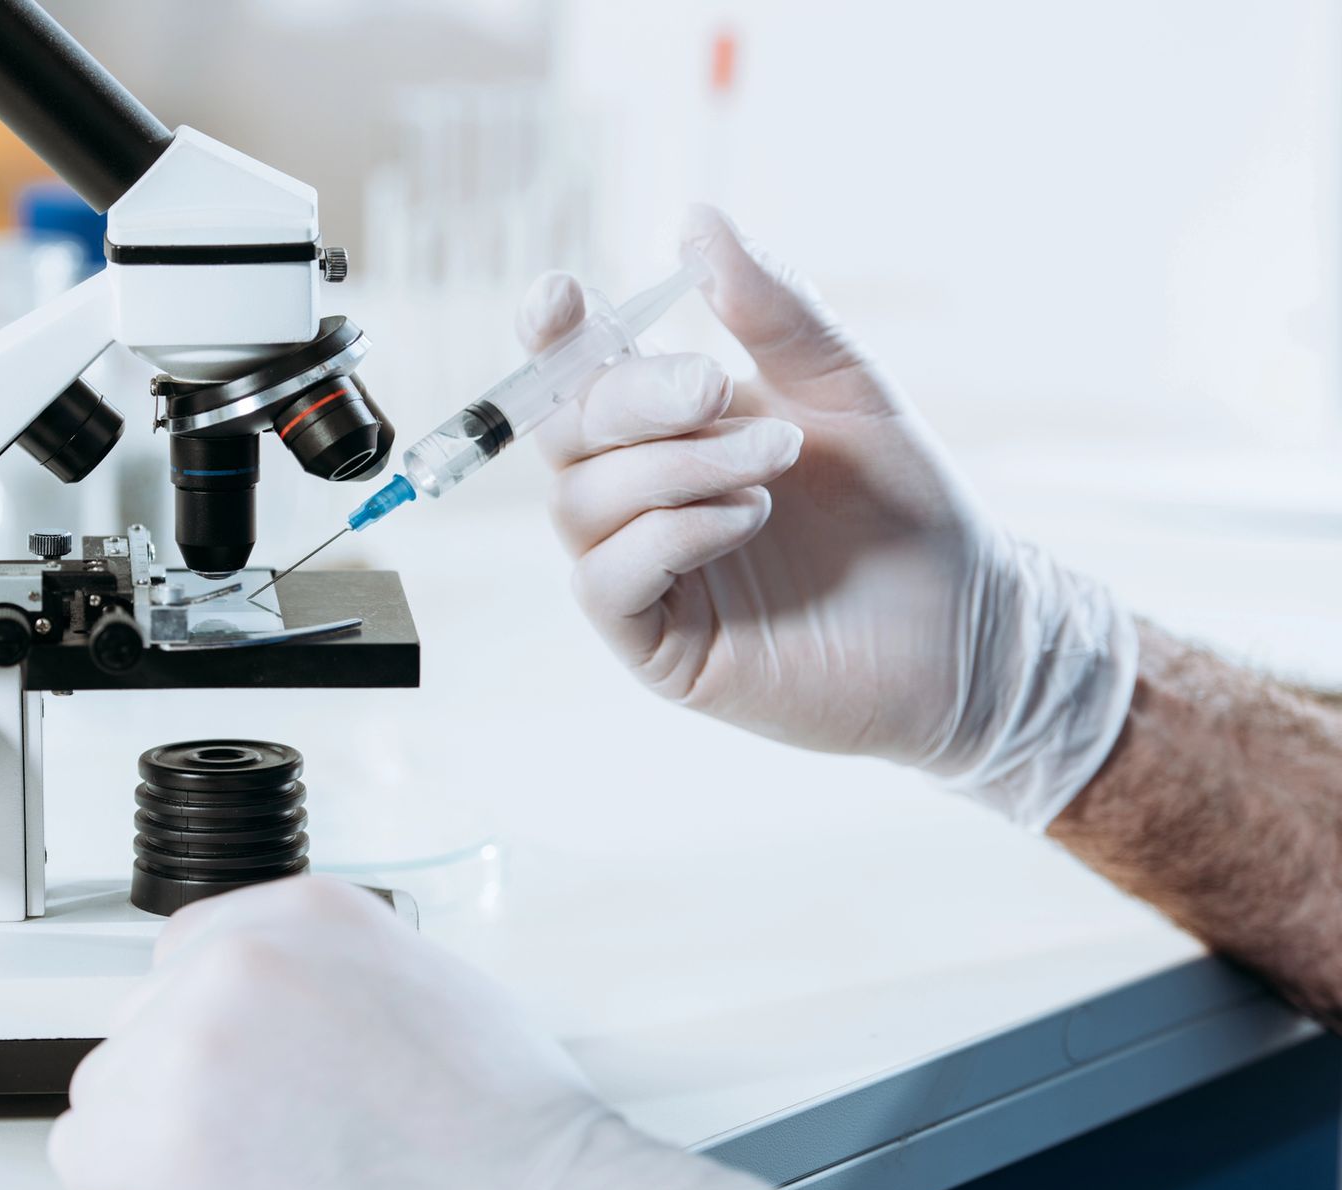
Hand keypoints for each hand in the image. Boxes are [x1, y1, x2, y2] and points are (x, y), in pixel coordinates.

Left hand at [50, 877, 768, 1189]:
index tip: (243, 1068)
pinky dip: (133, 1187)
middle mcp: (237, 957)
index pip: (191, 949)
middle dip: (190, 1079)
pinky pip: (84, 1151)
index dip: (216, 1024)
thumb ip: (323, 973)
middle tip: (264, 1136)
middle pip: (146, 1017)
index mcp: (303, 911)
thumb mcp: (416, 976)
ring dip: (159, 1132)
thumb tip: (274, 1011)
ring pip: (110, 1085)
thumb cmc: (503, 1114)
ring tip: (253, 1172)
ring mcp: (193, 1039)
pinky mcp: (162, 1133)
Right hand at [522, 206, 1136, 829]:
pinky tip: (745, 518)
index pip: (574, 373)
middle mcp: (636, 495)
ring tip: (775, 464)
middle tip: (718, 387)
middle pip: (566, 429)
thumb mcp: (844, 384)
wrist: (962, 620)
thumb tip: (694, 220)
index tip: (563, 299)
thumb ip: (770, 310)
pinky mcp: (654, 645)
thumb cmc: (902, 503)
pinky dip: (668, 535)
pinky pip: (606, 581)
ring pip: (581, 502)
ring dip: (674, 467)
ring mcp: (640, 571)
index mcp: (667, 425)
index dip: (551, 335)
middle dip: (634, 397)